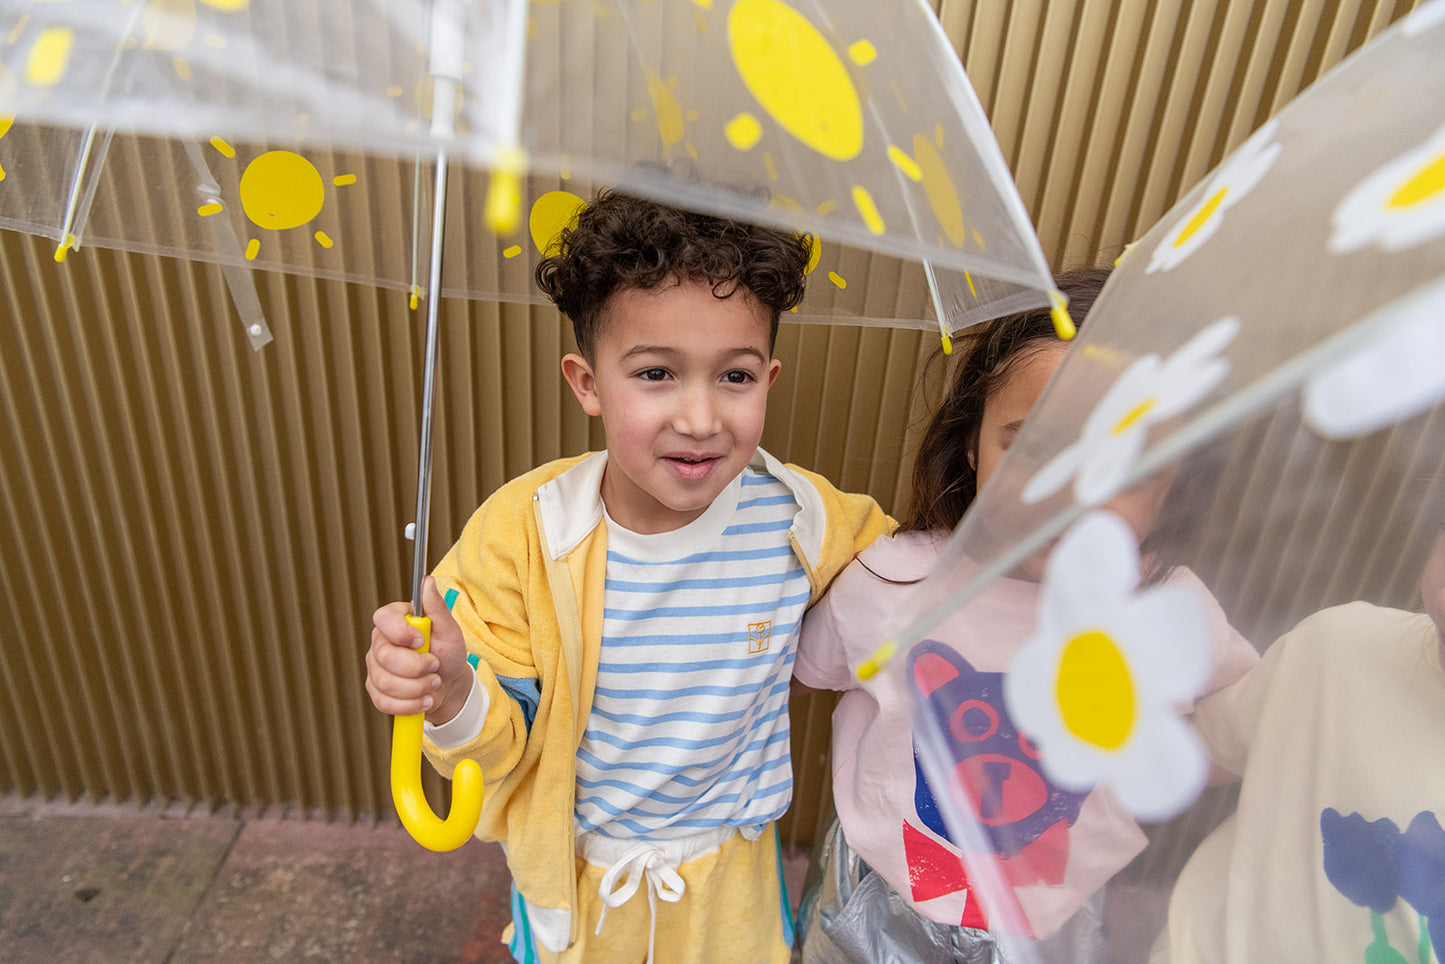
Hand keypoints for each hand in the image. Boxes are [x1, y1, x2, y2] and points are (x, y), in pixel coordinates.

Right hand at [365, 576, 472, 724]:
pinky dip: (410, 705)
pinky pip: (384, 702)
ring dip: (417, 688)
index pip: (382, 619)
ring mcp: (375, 667)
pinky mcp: (376, 691)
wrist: (449, 685)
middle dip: (416, 668)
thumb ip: (436, 607)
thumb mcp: (449, 629)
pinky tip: (424, 699)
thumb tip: (427, 581)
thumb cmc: (448, 652)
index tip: (421, 641)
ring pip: (385, 683)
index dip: (400, 632)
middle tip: (435, 666)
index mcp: (395, 621)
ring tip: (433, 683)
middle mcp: (380, 642)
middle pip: (385, 657)